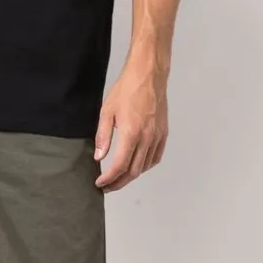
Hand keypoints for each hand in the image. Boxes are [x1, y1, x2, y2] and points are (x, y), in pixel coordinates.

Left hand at [94, 62, 168, 191]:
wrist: (148, 75)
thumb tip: (99, 157)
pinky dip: (145, 166)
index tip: (100, 183)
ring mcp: (157, 137)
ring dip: (131, 176)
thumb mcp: (107, 111)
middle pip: (134, 171)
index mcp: (131, 133)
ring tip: (118, 178)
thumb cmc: (126, 89)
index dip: (109, 178)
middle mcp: (147, 138)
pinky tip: (136, 166)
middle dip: (119, 182)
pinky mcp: (163, 133)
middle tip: (107, 187)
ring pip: (145, 166)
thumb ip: (103, 136)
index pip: (120, 166)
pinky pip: (155, 157)